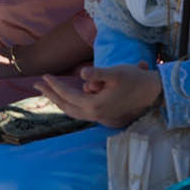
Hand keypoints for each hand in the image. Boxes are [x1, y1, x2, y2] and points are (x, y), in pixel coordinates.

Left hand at [38, 63, 161, 127]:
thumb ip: (98, 74)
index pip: (68, 95)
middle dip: (51, 94)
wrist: (152, 94)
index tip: (44, 76)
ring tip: (49, 90)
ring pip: (72, 110)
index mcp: (94, 105)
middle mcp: (94, 114)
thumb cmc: (135, 80)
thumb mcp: (116, 73)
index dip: (55, 85)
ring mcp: (99, 116)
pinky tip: (70, 97)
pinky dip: (71, 104)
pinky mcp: (104, 115)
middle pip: (66, 106)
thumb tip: (81, 74)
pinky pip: (81, 111)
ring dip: (59, 100)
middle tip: (37, 84)